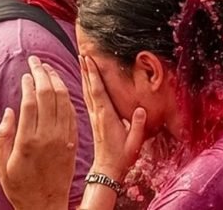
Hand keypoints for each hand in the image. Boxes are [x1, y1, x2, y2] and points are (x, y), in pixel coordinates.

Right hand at [0, 56, 76, 209]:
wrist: (46, 204)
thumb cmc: (20, 186)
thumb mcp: (1, 165)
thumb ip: (3, 135)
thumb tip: (10, 110)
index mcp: (28, 141)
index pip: (31, 102)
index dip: (29, 83)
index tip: (26, 73)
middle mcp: (48, 136)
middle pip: (48, 95)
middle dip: (42, 73)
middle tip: (36, 61)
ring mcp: (63, 138)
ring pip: (63, 100)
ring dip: (56, 80)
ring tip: (48, 68)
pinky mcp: (73, 141)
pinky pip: (72, 112)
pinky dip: (66, 96)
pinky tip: (60, 87)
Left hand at [80, 55, 146, 181]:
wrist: (107, 169)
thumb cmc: (122, 156)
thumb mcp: (134, 143)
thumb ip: (137, 126)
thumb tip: (141, 109)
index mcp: (107, 116)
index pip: (99, 91)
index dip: (94, 75)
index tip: (89, 60)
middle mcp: (98, 114)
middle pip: (90, 87)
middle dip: (86, 70)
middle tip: (82, 53)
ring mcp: (94, 116)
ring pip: (87, 92)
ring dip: (84, 75)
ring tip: (81, 61)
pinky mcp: (94, 120)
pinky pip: (87, 99)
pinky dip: (85, 86)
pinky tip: (84, 81)